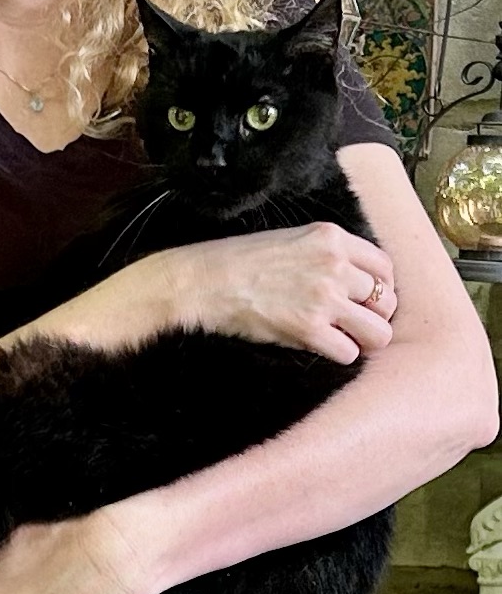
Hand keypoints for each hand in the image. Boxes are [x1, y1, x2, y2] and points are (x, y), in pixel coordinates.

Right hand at [161, 221, 396, 364]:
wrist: (206, 281)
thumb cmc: (238, 261)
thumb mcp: (290, 239)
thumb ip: (324, 254)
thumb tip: (348, 279)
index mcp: (331, 238)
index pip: (385, 267)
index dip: (380, 288)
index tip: (367, 300)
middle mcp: (335, 266)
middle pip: (387, 301)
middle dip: (375, 317)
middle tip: (356, 325)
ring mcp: (324, 298)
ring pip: (378, 331)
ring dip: (364, 340)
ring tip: (345, 340)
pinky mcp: (308, 328)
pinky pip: (349, 352)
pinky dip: (340, 355)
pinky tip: (322, 348)